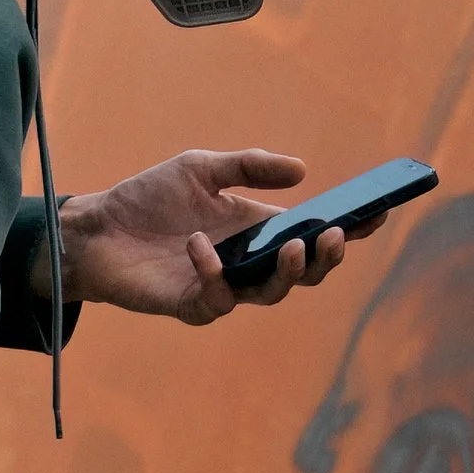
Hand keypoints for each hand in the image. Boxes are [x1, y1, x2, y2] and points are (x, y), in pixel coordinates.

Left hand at [33, 148, 381, 324]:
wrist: (96, 227)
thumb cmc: (148, 198)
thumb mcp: (202, 167)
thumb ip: (250, 167)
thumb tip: (303, 172)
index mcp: (259, 229)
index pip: (313, 234)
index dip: (349, 229)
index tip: (377, 213)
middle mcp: (248, 262)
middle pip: (306, 273)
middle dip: (328, 258)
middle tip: (336, 236)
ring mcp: (224, 286)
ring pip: (274, 293)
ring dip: (290, 272)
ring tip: (294, 245)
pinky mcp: (193, 304)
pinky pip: (218, 298)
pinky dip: (214, 272)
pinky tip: (198, 245)